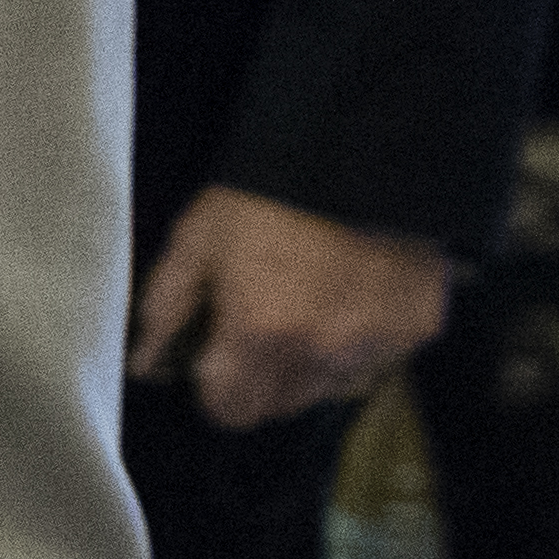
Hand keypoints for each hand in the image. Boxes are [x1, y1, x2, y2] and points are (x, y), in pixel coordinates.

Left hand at [126, 187, 449, 429]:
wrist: (357, 148)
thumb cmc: (264, 192)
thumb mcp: (198, 237)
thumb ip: (168, 305)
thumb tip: (143, 360)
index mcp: (256, 334)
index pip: (229, 411)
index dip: (217, 390)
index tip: (218, 363)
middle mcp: (316, 354)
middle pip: (278, 406)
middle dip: (261, 381)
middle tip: (261, 329)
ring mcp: (373, 346)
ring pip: (329, 389)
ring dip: (312, 365)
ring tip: (309, 307)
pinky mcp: (416, 328)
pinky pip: (379, 360)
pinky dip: (362, 342)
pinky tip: (352, 296)